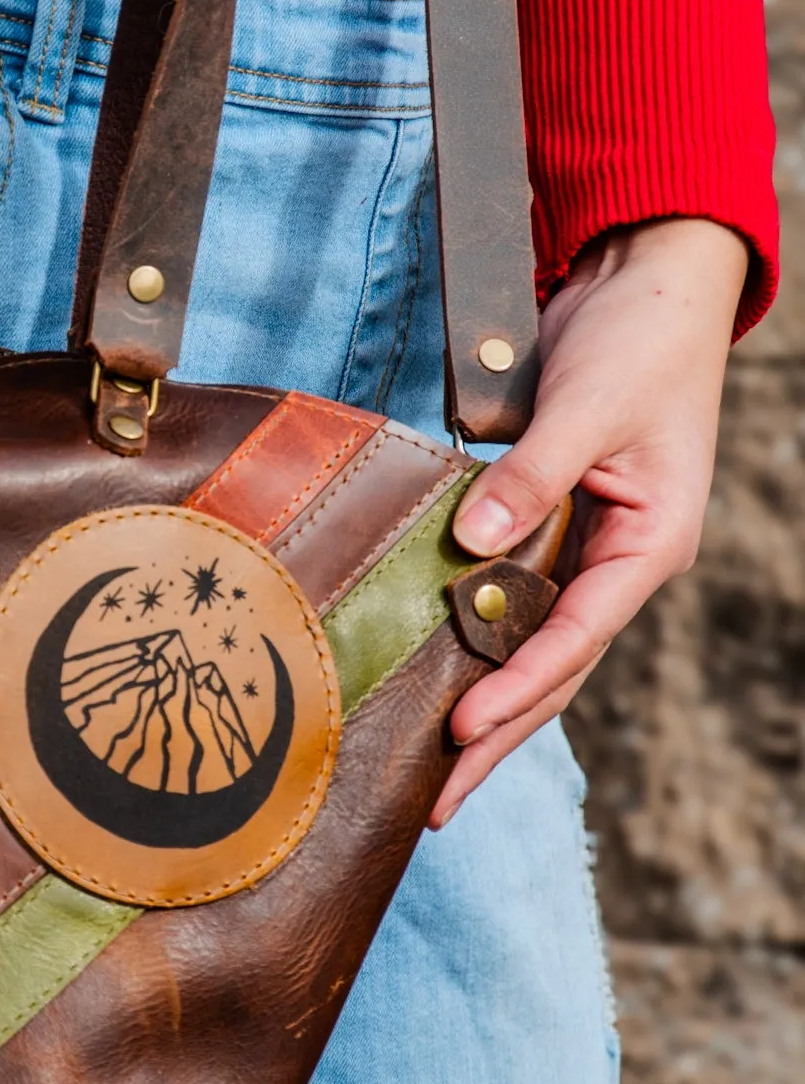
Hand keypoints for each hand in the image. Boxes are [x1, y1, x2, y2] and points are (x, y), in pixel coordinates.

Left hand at [432, 216, 749, 828]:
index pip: (574, 638)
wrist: (649, 281)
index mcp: (649, 545)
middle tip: (434, 802)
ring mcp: (590, 546)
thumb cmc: (638, 341)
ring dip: (488, 701)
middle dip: (498, 735)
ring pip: (534, 644)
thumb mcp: (586, 407)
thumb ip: (531, 476)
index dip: (515, 687)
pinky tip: (437, 674)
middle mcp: (622, 560)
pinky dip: (479, 638)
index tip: (458, 731)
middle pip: (554, 668)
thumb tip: (472, 547)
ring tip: (432, 767)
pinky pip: (514, 597)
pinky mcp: (555, 522)